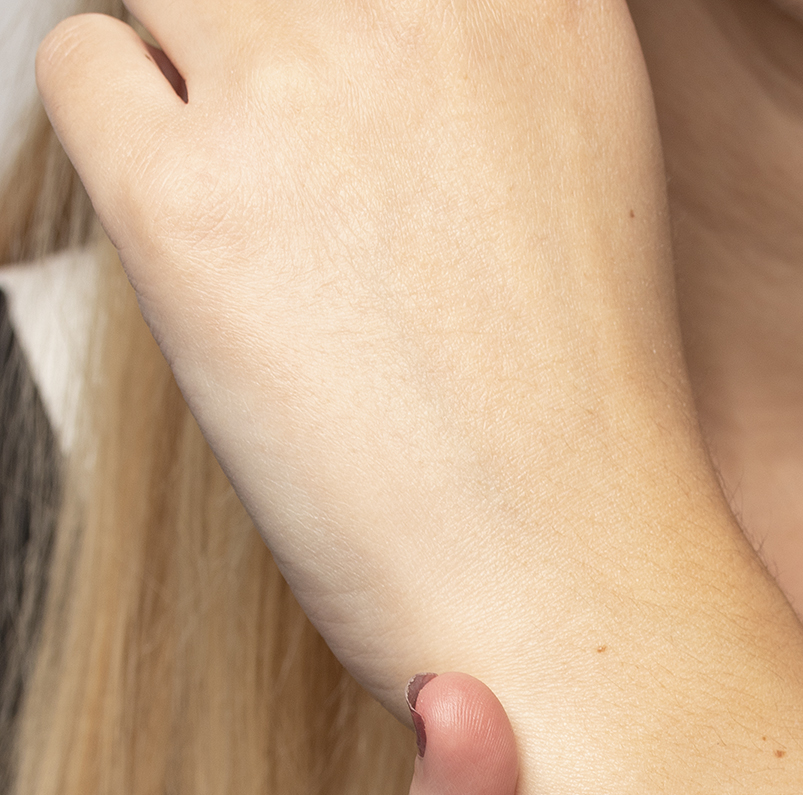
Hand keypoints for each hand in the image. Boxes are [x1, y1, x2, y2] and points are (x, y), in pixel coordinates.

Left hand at [36, 0, 702, 710]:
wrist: (568, 587)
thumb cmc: (571, 429)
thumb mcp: (577, 166)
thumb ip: (475, 60)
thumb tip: (367, 31)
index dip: (340, 20)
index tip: (341, 80)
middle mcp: (418, 7)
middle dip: (259, 37)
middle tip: (292, 150)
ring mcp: (293, 95)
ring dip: (188, 69)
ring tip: (255, 199)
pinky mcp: (182, 204)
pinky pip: (84, 65)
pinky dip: (124, 140)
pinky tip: (207, 242)